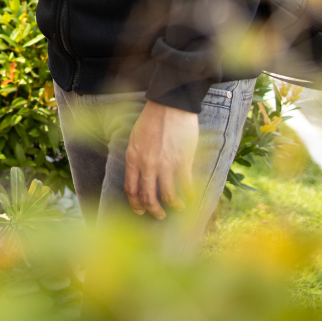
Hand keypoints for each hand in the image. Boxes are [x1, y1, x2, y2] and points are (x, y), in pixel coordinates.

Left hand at [124, 100, 197, 219]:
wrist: (168, 105)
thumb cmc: (151, 119)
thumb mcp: (135, 138)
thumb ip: (136, 158)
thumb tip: (140, 175)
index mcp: (133, 158)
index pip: (131, 189)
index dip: (135, 204)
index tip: (141, 211)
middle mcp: (147, 164)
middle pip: (148, 197)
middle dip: (154, 211)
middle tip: (159, 215)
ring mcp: (165, 164)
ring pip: (168, 196)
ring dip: (174, 206)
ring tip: (178, 207)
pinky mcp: (182, 162)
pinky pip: (186, 187)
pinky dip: (188, 196)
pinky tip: (190, 197)